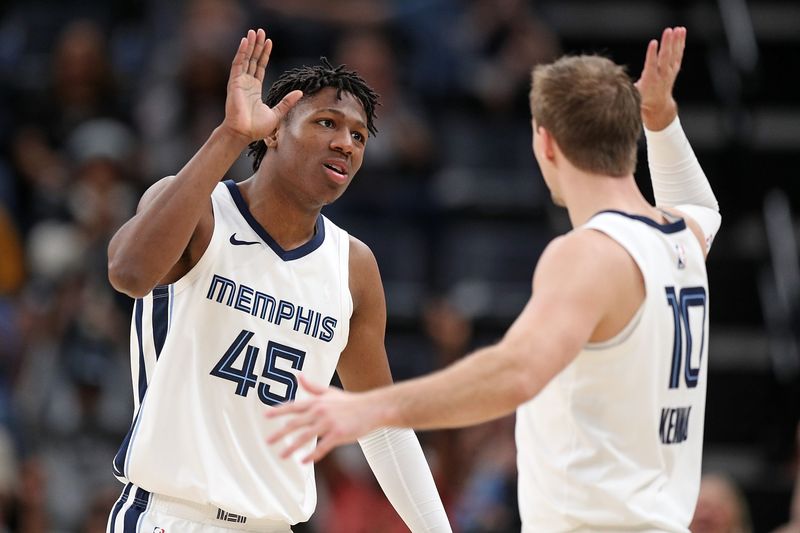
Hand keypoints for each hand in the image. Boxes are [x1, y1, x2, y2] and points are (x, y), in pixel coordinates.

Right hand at [222, 29, 302, 141]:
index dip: (264, 54)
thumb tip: (300, 92)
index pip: (259, 67)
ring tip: (254, 32)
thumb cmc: (256, 128)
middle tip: (260, 31)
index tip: (269, 42)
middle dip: (257, 45)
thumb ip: (287, 102)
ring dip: (249, 45)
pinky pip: (238, 64)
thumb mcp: (277, 113)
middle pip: (252, 59)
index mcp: (254, 89)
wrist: (244, 134)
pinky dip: (241, 52)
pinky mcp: (234, 83)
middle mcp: (246, 83)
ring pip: (245, 59)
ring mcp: (239, 82)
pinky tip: (245, 41)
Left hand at [266, 375, 383, 462]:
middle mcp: (320, 411)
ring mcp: (329, 423)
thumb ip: (312, 387)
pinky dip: (312, 455)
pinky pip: (322, 447)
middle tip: (268, 441)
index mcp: (317, 402)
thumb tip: (298, 376)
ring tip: (282, 455)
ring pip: (306, 437)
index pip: (294, 406)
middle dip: (280, 433)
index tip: (266, 415)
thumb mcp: (330, 392)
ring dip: (292, 447)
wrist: (372, 408)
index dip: (279, 410)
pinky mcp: (338, 434)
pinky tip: (303, 461)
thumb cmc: (350, 401)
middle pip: (295, 423)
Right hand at [635, 26, 686, 130]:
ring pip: (674, 54)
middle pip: (665, 57)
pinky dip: (680, 43)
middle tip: (668, 31)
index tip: (653, 42)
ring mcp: (670, 72)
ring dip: (676, 41)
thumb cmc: (642, 100)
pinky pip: (678, 54)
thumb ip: (626, 89)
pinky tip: (681, 32)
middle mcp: (662, 75)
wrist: (658, 106)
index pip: (651, 65)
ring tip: (679, 29)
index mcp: (650, 80)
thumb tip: (611, 85)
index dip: (652, 54)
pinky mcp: (674, 69)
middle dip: (667, 44)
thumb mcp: (633, 96)